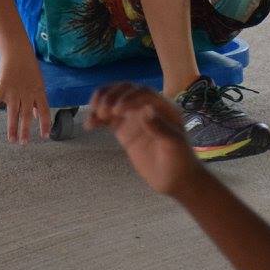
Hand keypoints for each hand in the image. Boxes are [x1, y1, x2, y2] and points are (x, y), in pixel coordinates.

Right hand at [0, 51, 51, 143]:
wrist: (17, 52)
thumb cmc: (29, 68)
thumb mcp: (38, 83)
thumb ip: (37, 100)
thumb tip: (36, 115)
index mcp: (38, 92)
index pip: (44, 111)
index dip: (45, 124)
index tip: (45, 136)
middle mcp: (26, 93)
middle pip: (26, 115)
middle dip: (25, 130)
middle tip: (23, 143)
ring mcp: (13, 91)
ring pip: (13, 112)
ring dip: (12, 127)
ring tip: (12, 140)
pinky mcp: (1, 87)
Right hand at [86, 84, 200, 196]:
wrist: (174, 179)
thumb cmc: (179, 161)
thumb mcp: (174, 145)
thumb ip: (160, 128)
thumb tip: (146, 110)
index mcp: (163, 106)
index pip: (143, 93)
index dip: (128, 97)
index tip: (117, 110)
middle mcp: (147, 107)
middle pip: (126, 91)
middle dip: (111, 96)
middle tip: (102, 112)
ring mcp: (134, 117)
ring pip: (114, 100)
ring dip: (101, 103)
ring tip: (93, 118)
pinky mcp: (124, 129)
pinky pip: (108, 117)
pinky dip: (97, 118)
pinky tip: (89, 125)